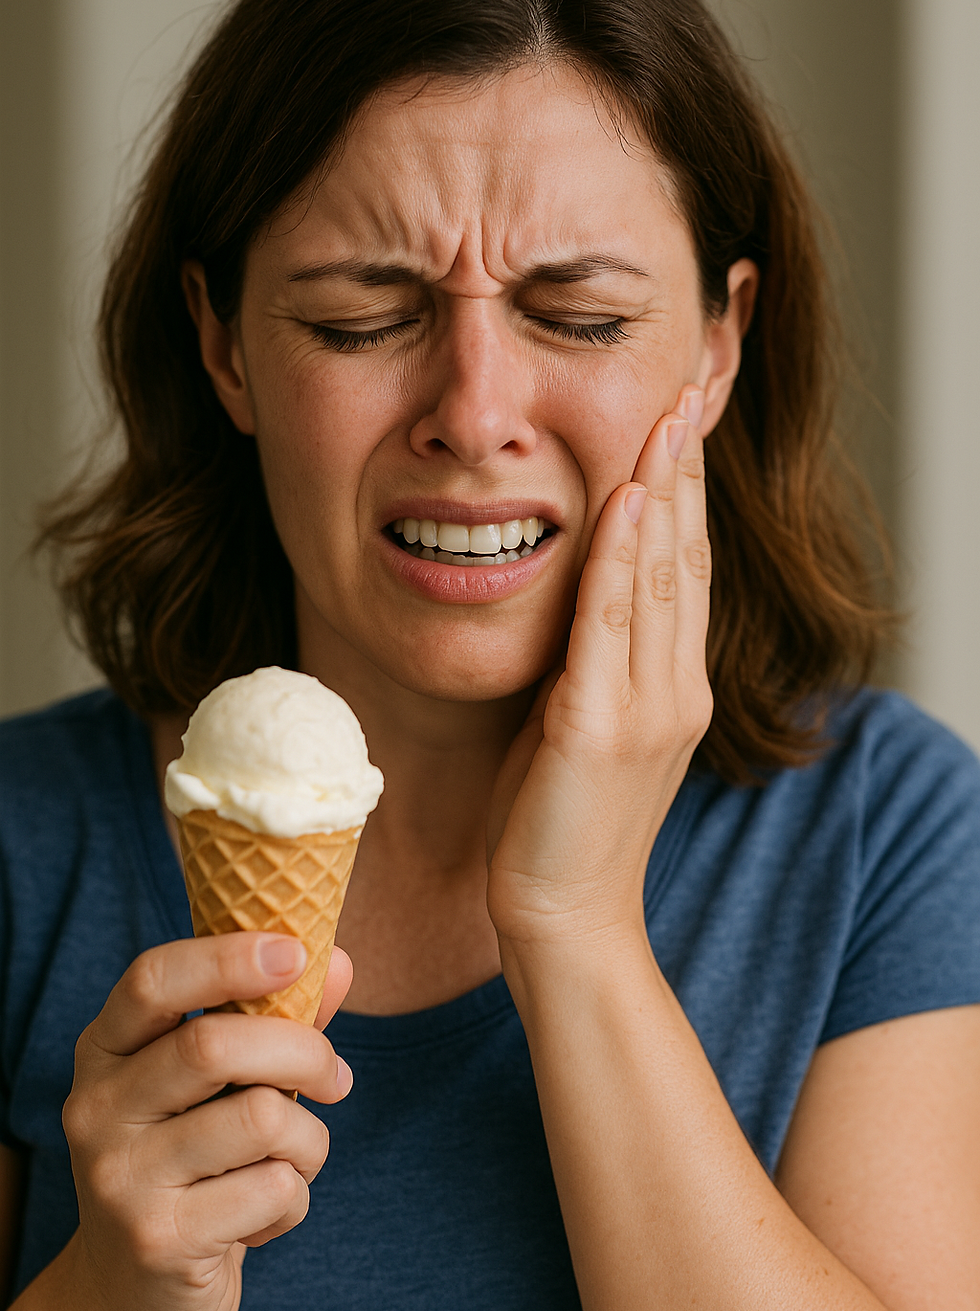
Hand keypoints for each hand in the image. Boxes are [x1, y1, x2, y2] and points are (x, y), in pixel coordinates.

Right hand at [59, 934, 351, 1310]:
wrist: (133, 1295)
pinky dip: (294, 1198)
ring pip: (262, 1117)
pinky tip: (263, 1214)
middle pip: (215, 1044)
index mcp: (105, 1050)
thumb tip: (341, 962)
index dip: (228, 956)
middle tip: (337, 1078)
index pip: (153, 979)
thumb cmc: (193, 1161)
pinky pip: (273, 1188)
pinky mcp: (158, 1239)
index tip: (296, 952)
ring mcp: (121, 1176)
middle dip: (305, 1051)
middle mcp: (97, 1107)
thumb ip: (273, 1019)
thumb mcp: (219, 1085)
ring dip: (309, 1138)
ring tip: (294, 1160)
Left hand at [487, 385, 711, 947]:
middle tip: (690, 392)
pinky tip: (626, 498)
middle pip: (685, 558)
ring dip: (662, 490)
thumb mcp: (583, 728)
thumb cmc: (558, 825)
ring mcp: (645, 708)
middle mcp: (674, 688)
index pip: (685, 570)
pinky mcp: (599, 728)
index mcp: (673, 687)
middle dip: (686, 470)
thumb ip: (591, 665)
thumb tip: (571, 600)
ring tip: (666, 419)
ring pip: (658, 577)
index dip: (687, 495)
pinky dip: (620, 556)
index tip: (682, 427)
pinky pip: (610, 623)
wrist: (565, 918)